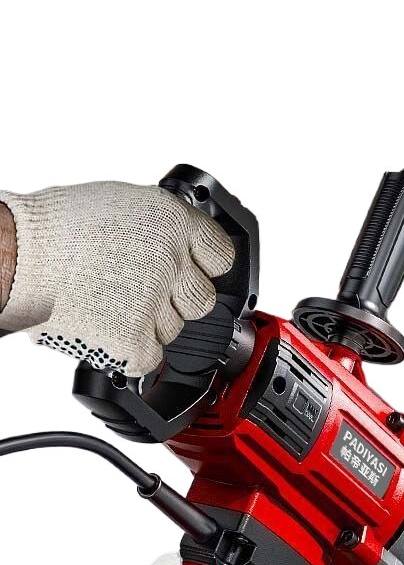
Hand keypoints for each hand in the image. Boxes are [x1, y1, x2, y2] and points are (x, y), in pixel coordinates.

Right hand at [0, 182, 233, 376]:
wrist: (14, 257)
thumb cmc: (57, 230)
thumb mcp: (125, 207)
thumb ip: (164, 231)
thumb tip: (185, 249)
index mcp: (173, 221)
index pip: (221, 255)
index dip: (204, 268)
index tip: (192, 273)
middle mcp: (171, 259)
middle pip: (201, 300)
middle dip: (176, 301)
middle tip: (139, 292)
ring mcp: (156, 300)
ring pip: (173, 330)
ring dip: (147, 324)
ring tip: (109, 302)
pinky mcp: (135, 337)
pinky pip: (150, 357)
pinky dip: (129, 352)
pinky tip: (106, 327)